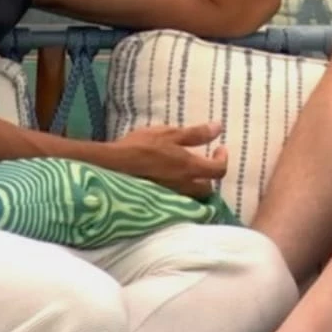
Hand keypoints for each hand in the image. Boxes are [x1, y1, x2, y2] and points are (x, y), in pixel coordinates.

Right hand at [108, 122, 228, 198]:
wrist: (109, 167)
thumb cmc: (139, 147)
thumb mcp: (168, 134)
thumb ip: (195, 134)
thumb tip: (219, 127)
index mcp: (190, 168)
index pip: (218, 170)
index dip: (222, 159)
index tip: (219, 149)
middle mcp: (184, 187)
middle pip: (207, 188)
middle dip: (208, 177)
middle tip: (202, 163)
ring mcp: (171, 198)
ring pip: (191, 198)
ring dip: (193, 187)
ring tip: (185, 174)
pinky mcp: (157, 204)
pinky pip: (176, 202)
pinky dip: (178, 194)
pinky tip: (169, 183)